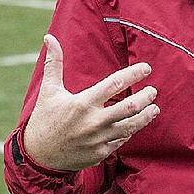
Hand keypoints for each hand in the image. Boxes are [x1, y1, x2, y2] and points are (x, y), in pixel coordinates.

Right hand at [22, 34, 159, 171]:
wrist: (39, 157)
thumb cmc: (44, 119)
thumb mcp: (49, 90)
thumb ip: (54, 63)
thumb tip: (49, 37)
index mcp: (83, 103)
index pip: (114, 84)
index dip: (134, 74)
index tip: (146, 68)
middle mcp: (93, 121)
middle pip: (129, 107)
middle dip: (145, 97)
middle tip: (153, 91)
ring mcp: (98, 139)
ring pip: (131, 126)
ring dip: (146, 116)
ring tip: (154, 108)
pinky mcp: (100, 153)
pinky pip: (121, 140)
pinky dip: (130, 131)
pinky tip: (136, 123)